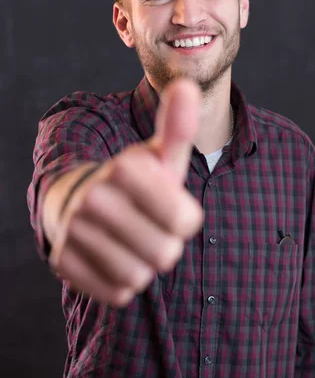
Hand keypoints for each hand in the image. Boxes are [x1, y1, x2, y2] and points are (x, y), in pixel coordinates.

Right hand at [48, 78, 202, 306]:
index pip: (184, 221)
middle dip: (165, 243)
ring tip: (131, 240)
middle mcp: (93, 198)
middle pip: (164, 254)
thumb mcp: (159, 155)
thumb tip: (188, 85)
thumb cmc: (133, 181)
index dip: (185, 219)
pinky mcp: (63, 262)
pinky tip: (113, 255)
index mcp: (124, 169)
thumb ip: (178, 125)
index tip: (172, 206)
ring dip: (143, 263)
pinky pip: (116, 292)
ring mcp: (74, 231)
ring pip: (139, 276)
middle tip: (149, 225)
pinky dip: (121, 281)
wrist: (78, 199)